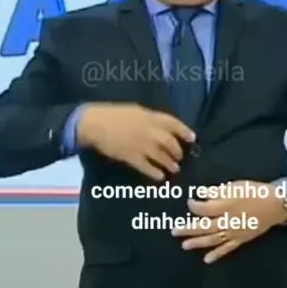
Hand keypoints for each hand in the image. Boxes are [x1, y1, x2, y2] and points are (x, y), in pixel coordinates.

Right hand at [77, 103, 194, 179]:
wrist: (94, 123)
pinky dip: (155, 172)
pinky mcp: (132, 157)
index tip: (192, 138)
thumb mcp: (136, 110)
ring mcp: (142, 145)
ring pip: (162, 156)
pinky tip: (160, 177)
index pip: (173, 124)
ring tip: (174, 169)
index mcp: (150, 117)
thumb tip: (162, 127)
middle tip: (180, 157)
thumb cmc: (114, 114)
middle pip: (170, 143)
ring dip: (170, 164)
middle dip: (177, 151)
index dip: (185, 131)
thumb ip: (150, 119)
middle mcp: (150, 131)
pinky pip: (148, 167)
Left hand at [172, 180, 286, 262]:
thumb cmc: (254, 191)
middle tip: (174, 231)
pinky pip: (227, 249)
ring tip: (184, 245)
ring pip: (212, 239)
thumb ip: (218, 191)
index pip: (203, 208)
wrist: (275, 204)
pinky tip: (206, 259)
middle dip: (188, 229)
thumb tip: (202, 194)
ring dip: (198, 243)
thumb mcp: (235, 185)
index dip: (193, 206)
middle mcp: (227, 221)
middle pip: (204, 226)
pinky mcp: (241, 240)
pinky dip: (217, 254)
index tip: (189, 202)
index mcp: (225, 205)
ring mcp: (234, 232)